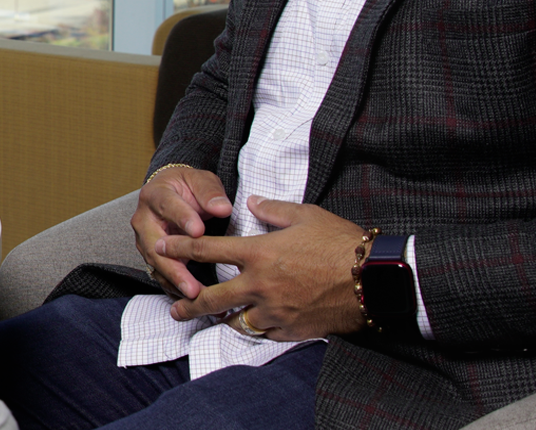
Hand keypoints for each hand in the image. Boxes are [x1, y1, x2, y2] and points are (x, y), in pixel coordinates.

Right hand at [131, 164, 231, 298]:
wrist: (172, 193)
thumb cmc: (187, 187)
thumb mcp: (201, 181)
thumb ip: (210, 193)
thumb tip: (222, 208)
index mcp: (155, 195)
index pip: (167, 206)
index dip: (182, 219)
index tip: (198, 231)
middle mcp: (143, 219)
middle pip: (154, 245)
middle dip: (174, 267)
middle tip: (192, 285)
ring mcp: (144, 240)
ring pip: (155, 264)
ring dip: (175, 282)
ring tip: (195, 297)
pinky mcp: (151, 256)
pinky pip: (160, 274)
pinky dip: (175, 287)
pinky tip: (191, 300)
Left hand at [155, 195, 368, 340]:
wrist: (373, 279)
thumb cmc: (341, 242)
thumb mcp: (306, 215)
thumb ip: (273, 209)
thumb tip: (253, 201)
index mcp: (259, 252)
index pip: (207, 250)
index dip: (180, 248)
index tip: (162, 248)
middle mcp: (259, 284)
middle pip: (210, 299)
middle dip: (188, 304)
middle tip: (176, 308)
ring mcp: (274, 310)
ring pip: (236, 321)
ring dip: (224, 320)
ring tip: (214, 321)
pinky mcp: (289, 329)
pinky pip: (263, 333)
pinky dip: (256, 328)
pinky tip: (252, 325)